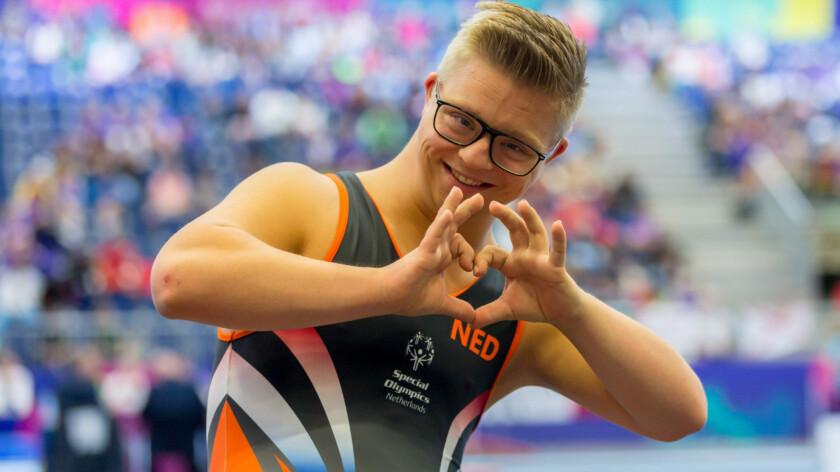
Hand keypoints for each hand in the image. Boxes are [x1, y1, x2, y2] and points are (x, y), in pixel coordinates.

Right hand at [384, 187, 483, 322]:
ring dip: (452, 207)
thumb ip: (457, 308)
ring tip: (460, 191)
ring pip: (443, 224)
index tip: (474, 271)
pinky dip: (441, 225)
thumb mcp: (440, 304)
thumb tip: (473, 320)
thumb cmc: (408, 297)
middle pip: (453, 226)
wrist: (389, 300)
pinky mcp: (422, 254)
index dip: (471, 255)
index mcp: (440, 258)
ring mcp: (428, 249)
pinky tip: (449, 213)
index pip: (459, 245)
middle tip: (480, 198)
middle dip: (466, 211)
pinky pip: (433, 237)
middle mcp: (435, 250)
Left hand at [471, 199, 582, 328]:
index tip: (474, 272)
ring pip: (535, 234)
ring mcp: (542, 258)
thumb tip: (469, 323)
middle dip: (505, 216)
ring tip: (524, 204)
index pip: (492, 253)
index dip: (481, 260)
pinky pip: (557, 251)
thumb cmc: (535, 305)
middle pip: (514, 230)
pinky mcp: (556, 267)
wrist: (560, 313)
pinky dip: (558, 238)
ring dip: (530, 218)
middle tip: (491, 204)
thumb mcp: (507, 309)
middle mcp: (526, 255)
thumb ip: (488, 313)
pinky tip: (557, 224)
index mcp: (511, 262)